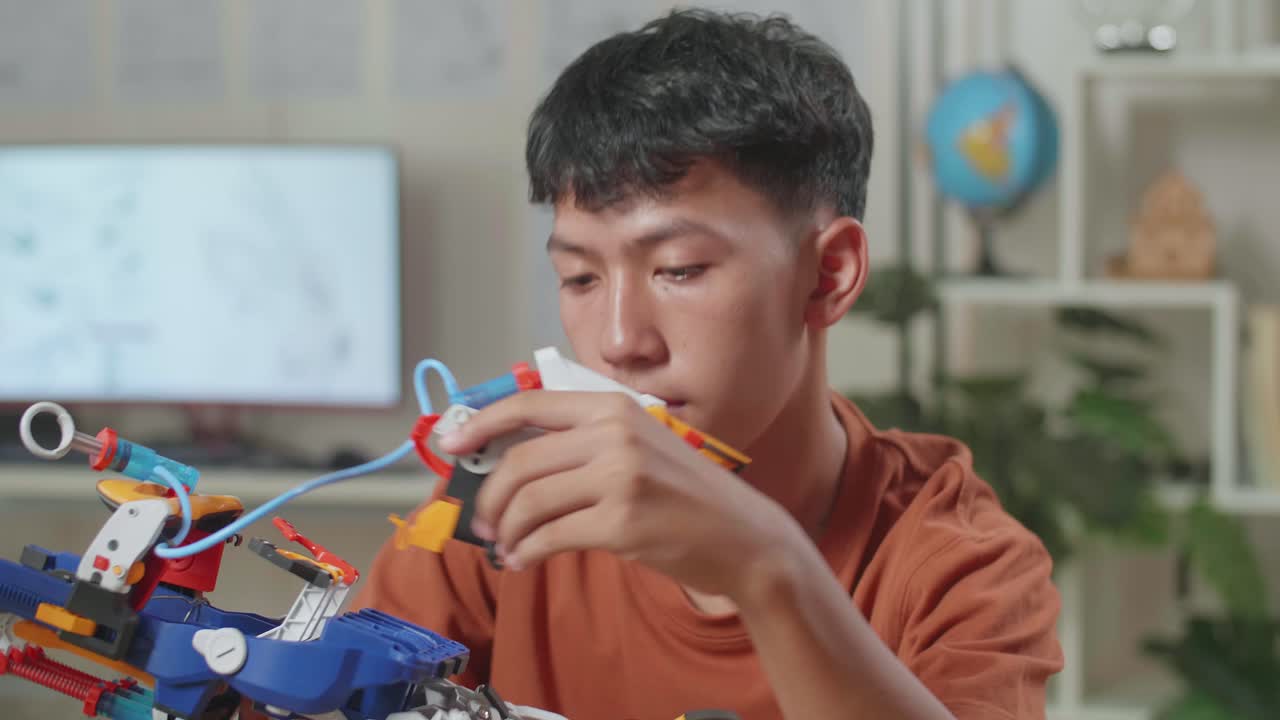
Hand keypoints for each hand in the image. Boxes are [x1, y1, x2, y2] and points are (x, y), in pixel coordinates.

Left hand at [438, 391, 798, 598]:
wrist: (742, 535)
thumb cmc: (684, 494)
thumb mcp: (639, 445)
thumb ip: (582, 443)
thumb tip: (508, 461)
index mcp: (614, 407)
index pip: (529, 403)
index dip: (481, 423)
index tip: (453, 444)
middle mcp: (616, 434)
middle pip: (520, 461)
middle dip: (490, 497)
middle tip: (484, 522)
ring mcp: (620, 477)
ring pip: (529, 502)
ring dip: (506, 530)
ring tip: (507, 546)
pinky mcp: (622, 523)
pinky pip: (549, 537)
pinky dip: (526, 552)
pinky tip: (525, 560)